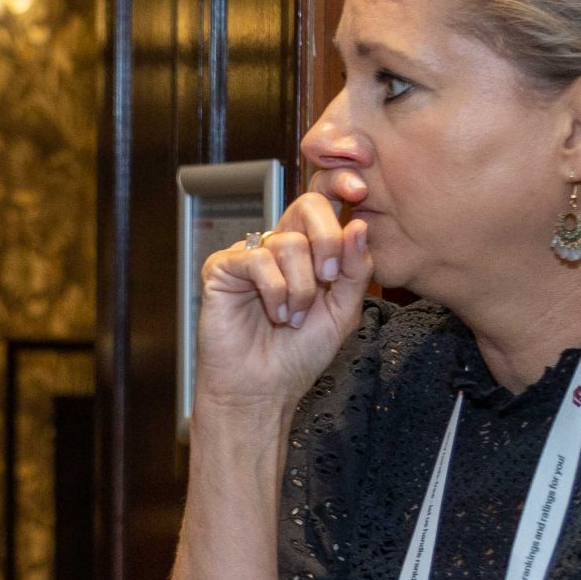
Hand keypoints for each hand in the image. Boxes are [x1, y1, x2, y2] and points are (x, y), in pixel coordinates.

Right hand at [194, 188, 371, 410]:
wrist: (263, 390)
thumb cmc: (298, 356)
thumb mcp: (343, 312)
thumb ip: (355, 270)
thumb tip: (358, 224)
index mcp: (308, 252)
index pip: (324, 207)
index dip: (340, 189)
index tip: (359, 191)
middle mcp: (277, 248)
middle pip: (307, 208)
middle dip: (328, 242)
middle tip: (327, 278)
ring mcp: (248, 256)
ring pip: (288, 243)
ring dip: (300, 288)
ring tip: (292, 318)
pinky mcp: (222, 269)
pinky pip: (257, 260)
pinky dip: (275, 291)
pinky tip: (274, 315)